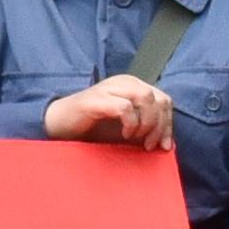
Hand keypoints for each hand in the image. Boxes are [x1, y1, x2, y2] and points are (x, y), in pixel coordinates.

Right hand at [43, 73, 175, 150]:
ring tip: (135, 137)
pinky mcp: (97, 99)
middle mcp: (124, 82)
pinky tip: (123, 134)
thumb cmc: (93, 127)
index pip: (164, 100)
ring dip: (146, 123)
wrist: (60, 125)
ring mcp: (110, 88)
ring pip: (146, 97)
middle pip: (158, 99)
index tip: (165, 146)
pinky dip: (130, 123)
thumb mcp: (126, 129)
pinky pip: (125, 107)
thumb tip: (169, 143)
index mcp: (133, 86)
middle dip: (160, 126)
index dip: (168, 124)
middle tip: (149, 145)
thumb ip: (146, 130)